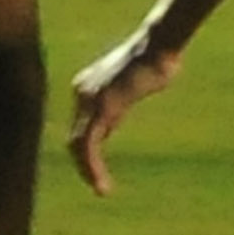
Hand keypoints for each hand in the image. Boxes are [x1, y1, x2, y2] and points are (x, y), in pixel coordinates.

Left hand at [68, 31, 181, 195]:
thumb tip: (110, 123)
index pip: (80, 127)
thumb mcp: (132, 86)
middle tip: (98, 186)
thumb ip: (118, 104)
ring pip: (78, 145)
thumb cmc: (156, 59)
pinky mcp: (101, 108)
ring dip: (88, 171)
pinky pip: (89, 145)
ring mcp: (89, 100)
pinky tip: (104, 184)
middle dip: (84, 165)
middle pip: (74, 137)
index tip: (98, 171)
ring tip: (102, 190)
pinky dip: (93, 167)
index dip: (87, 152)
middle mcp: (82, 93)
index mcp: (87, 88)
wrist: (159, 44)